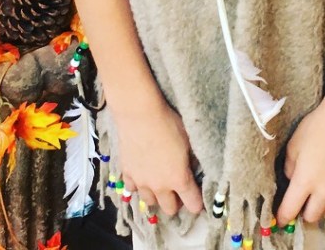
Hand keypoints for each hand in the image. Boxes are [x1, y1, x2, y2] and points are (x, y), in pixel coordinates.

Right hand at [113, 98, 203, 218]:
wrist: (139, 114)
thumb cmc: (168, 123)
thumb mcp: (188, 140)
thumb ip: (191, 160)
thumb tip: (193, 168)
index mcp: (179, 179)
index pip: (193, 205)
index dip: (197, 202)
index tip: (197, 196)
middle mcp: (160, 186)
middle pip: (170, 209)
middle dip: (176, 202)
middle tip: (177, 189)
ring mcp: (141, 181)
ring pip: (150, 202)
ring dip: (156, 196)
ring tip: (158, 182)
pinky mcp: (127, 173)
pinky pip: (132, 188)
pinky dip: (138, 184)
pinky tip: (141, 173)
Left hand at [275, 88, 324, 225]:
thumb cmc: (318, 126)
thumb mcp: (294, 143)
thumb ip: (290, 166)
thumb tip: (292, 179)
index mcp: (305, 180)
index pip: (290, 209)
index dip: (283, 217)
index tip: (280, 220)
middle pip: (312, 216)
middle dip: (303, 212)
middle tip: (300, 202)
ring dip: (322, 206)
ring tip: (318, 193)